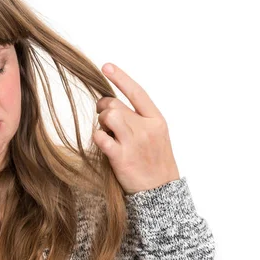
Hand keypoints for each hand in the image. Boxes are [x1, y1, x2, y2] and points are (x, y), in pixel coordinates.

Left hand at [93, 63, 179, 194]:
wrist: (160, 193)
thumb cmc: (155, 162)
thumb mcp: (156, 136)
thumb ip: (139, 119)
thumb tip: (113, 105)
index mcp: (156, 120)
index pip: (137, 92)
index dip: (121, 78)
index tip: (106, 66)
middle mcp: (146, 128)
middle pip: (115, 105)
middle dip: (104, 109)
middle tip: (104, 120)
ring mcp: (134, 142)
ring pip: (108, 116)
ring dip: (101, 123)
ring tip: (108, 134)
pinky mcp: (121, 157)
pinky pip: (100, 137)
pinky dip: (98, 138)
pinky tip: (105, 145)